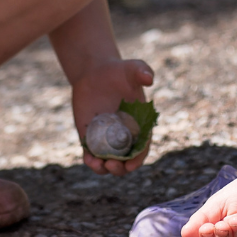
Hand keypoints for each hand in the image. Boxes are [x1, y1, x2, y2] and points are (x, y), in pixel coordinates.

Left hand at [70, 57, 153, 175]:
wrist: (96, 72)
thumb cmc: (119, 71)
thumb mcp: (132, 68)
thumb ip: (142, 71)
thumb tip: (148, 79)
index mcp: (139, 126)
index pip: (141, 148)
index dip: (138, 159)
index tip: (132, 165)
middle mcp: (124, 136)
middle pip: (125, 161)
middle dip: (120, 168)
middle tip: (112, 164)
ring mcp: (106, 139)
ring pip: (107, 162)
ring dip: (104, 168)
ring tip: (97, 164)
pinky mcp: (90, 137)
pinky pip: (91, 154)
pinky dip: (90, 160)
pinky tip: (87, 159)